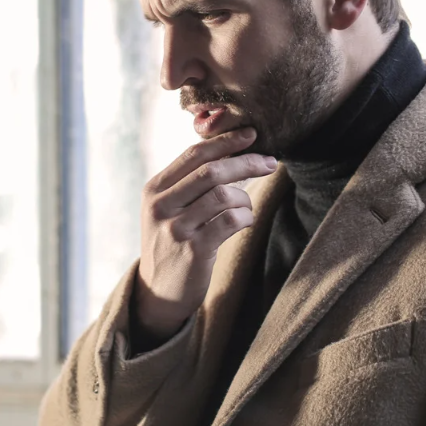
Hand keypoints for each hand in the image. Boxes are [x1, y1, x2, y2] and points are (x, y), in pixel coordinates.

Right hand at [135, 128, 276, 339]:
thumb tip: (229, 152)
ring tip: (246, 207)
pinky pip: (231, 221)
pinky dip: (245, 217)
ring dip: (245, 198)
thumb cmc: (172, 243)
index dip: (225, 141)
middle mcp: (161, 205)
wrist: (158, 291)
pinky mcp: (193, 250)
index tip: (251, 134)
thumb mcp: (168, 209)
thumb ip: (188, 183)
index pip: (193, 154)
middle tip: (270, 162)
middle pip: (211, 171)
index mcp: (155, 189)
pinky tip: (244, 222)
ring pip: (224, 195)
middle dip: (246, 162)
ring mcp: (176, 228)